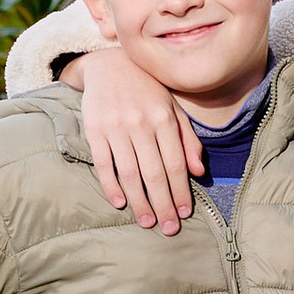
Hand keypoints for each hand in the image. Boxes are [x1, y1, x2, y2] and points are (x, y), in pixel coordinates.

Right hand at [62, 44, 204, 235]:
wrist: (109, 64)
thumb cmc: (148, 90)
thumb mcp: (173, 108)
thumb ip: (187, 139)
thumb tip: (199, 172)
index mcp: (164, 118)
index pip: (175, 163)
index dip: (181, 191)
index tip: (185, 213)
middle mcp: (141, 123)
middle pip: (154, 172)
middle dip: (163, 203)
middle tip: (169, 229)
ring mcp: (116, 127)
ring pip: (129, 172)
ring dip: (139, 201)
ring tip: (147, 222)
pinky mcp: (94, 129)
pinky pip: (103, 163)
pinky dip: (111, 186)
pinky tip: (121, 203)